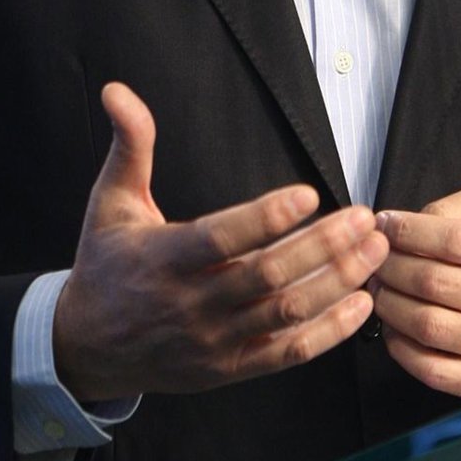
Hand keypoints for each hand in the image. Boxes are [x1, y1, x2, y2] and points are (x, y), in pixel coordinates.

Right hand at [52, 83, 388, 402]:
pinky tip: (361, 304)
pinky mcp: (230, 369)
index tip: (309, 194)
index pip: (221, 239)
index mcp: (163, 259)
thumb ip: (129, 146)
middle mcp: (191, 305)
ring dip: (337, 282)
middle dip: (323, 246)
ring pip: (285, 314)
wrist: (87, 348)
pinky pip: (288, 353)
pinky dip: (330, 332)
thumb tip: (118, 91)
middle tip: (363, 218)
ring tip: (374, 251)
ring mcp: (214, 343)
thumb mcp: (110, 202)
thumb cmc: (106, 266)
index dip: (267, 218)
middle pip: (267, 276)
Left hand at [371, 185, 460, 401]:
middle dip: (391, 267)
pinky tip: (393, 326)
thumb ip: (454, 209)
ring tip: (378, 289)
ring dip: (389, 305)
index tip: (383, 224)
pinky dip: (400, 346)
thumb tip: (403, 224)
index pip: (456, 241)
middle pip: (435, 282)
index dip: (410, 231)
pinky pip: (431, 368)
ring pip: (428, 326)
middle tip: (372, 259)